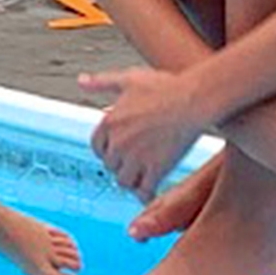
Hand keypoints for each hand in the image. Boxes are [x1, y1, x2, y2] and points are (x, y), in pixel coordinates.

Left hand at [78, 64, 205, 200]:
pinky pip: (144, 190)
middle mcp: (119, 143)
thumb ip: (101, 83)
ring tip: (139, 178)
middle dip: (119, 164)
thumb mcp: (128, 79)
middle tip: (131, 164)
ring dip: (130, 180)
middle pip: (110, 165)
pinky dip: (144, 194)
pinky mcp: (157, 169)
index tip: (115, 152)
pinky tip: (149, 193)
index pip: (97, 146)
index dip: (106, 150)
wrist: (193, 100)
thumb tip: (82, 81)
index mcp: (110, 122)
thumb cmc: (165, 87)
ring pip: (124, 180)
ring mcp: (137, 158)